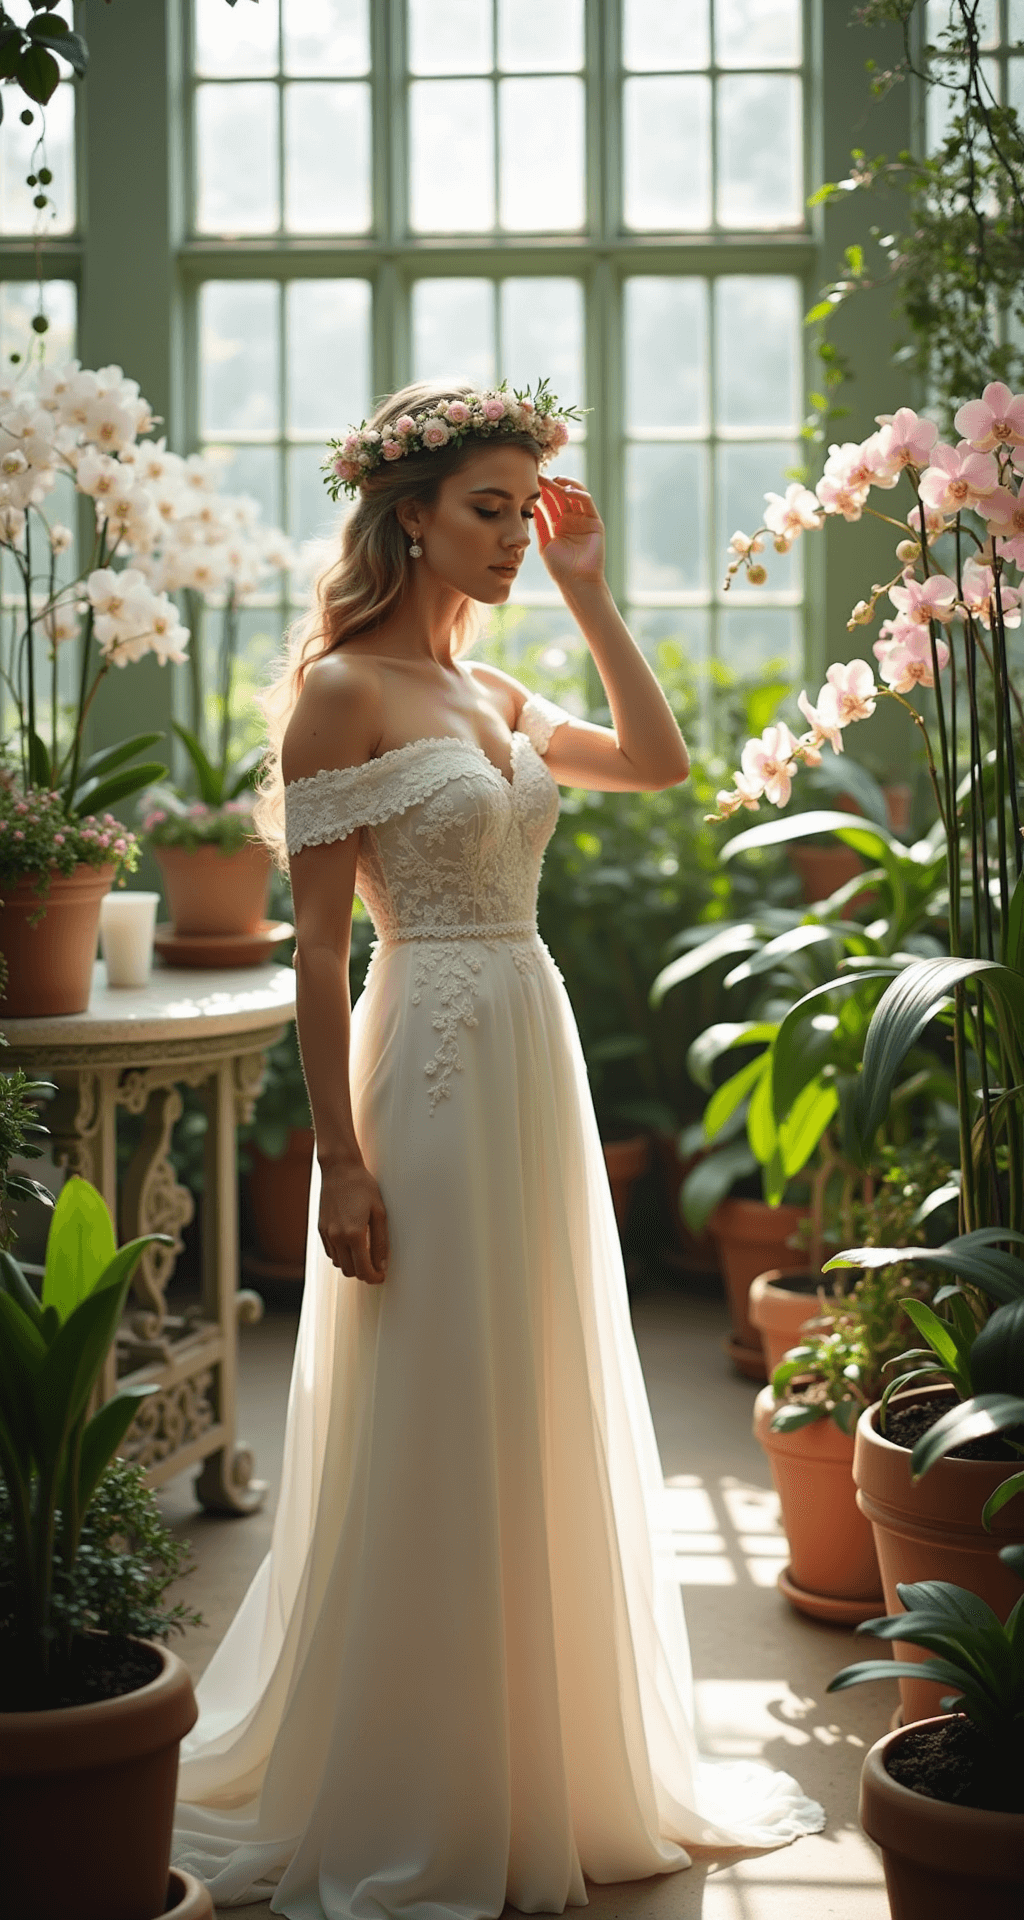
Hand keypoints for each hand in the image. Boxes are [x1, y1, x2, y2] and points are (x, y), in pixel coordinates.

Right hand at [318, 1160, 389, 1284]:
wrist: (339, 1169)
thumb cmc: (363, 1187)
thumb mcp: (379, 1213)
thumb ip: (380, 1242)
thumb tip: (382, 1264)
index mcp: (354, 1234)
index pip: (363, 1269)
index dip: (374, 1278)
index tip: (381, 1277)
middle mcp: (337, 1237)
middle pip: (349, 1271)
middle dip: (363, 1274)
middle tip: (375, 1268)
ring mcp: (327, 1234)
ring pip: (338, 1264)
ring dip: (352, 1265)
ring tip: (365, 1256)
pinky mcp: (321, 1229)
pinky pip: (330, 1252)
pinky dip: (341, 1255)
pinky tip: (351, 1246)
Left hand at [536, 476, 605, 591]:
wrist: (576, 582)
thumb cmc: (560, 568)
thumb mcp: (545, 543)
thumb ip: (540, 524)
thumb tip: (530, 506)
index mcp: (558, 524)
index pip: (550, 502)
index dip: (541, 491)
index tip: (530, 481)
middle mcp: (571, 519)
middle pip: (561, 496)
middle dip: (551, 485)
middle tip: (540, 476)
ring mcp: (583, 520)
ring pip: (575, 495)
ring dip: (565, 485)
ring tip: (554, 480)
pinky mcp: (595, 522)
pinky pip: (587, 503)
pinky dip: (578, 494)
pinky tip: (567, 491)